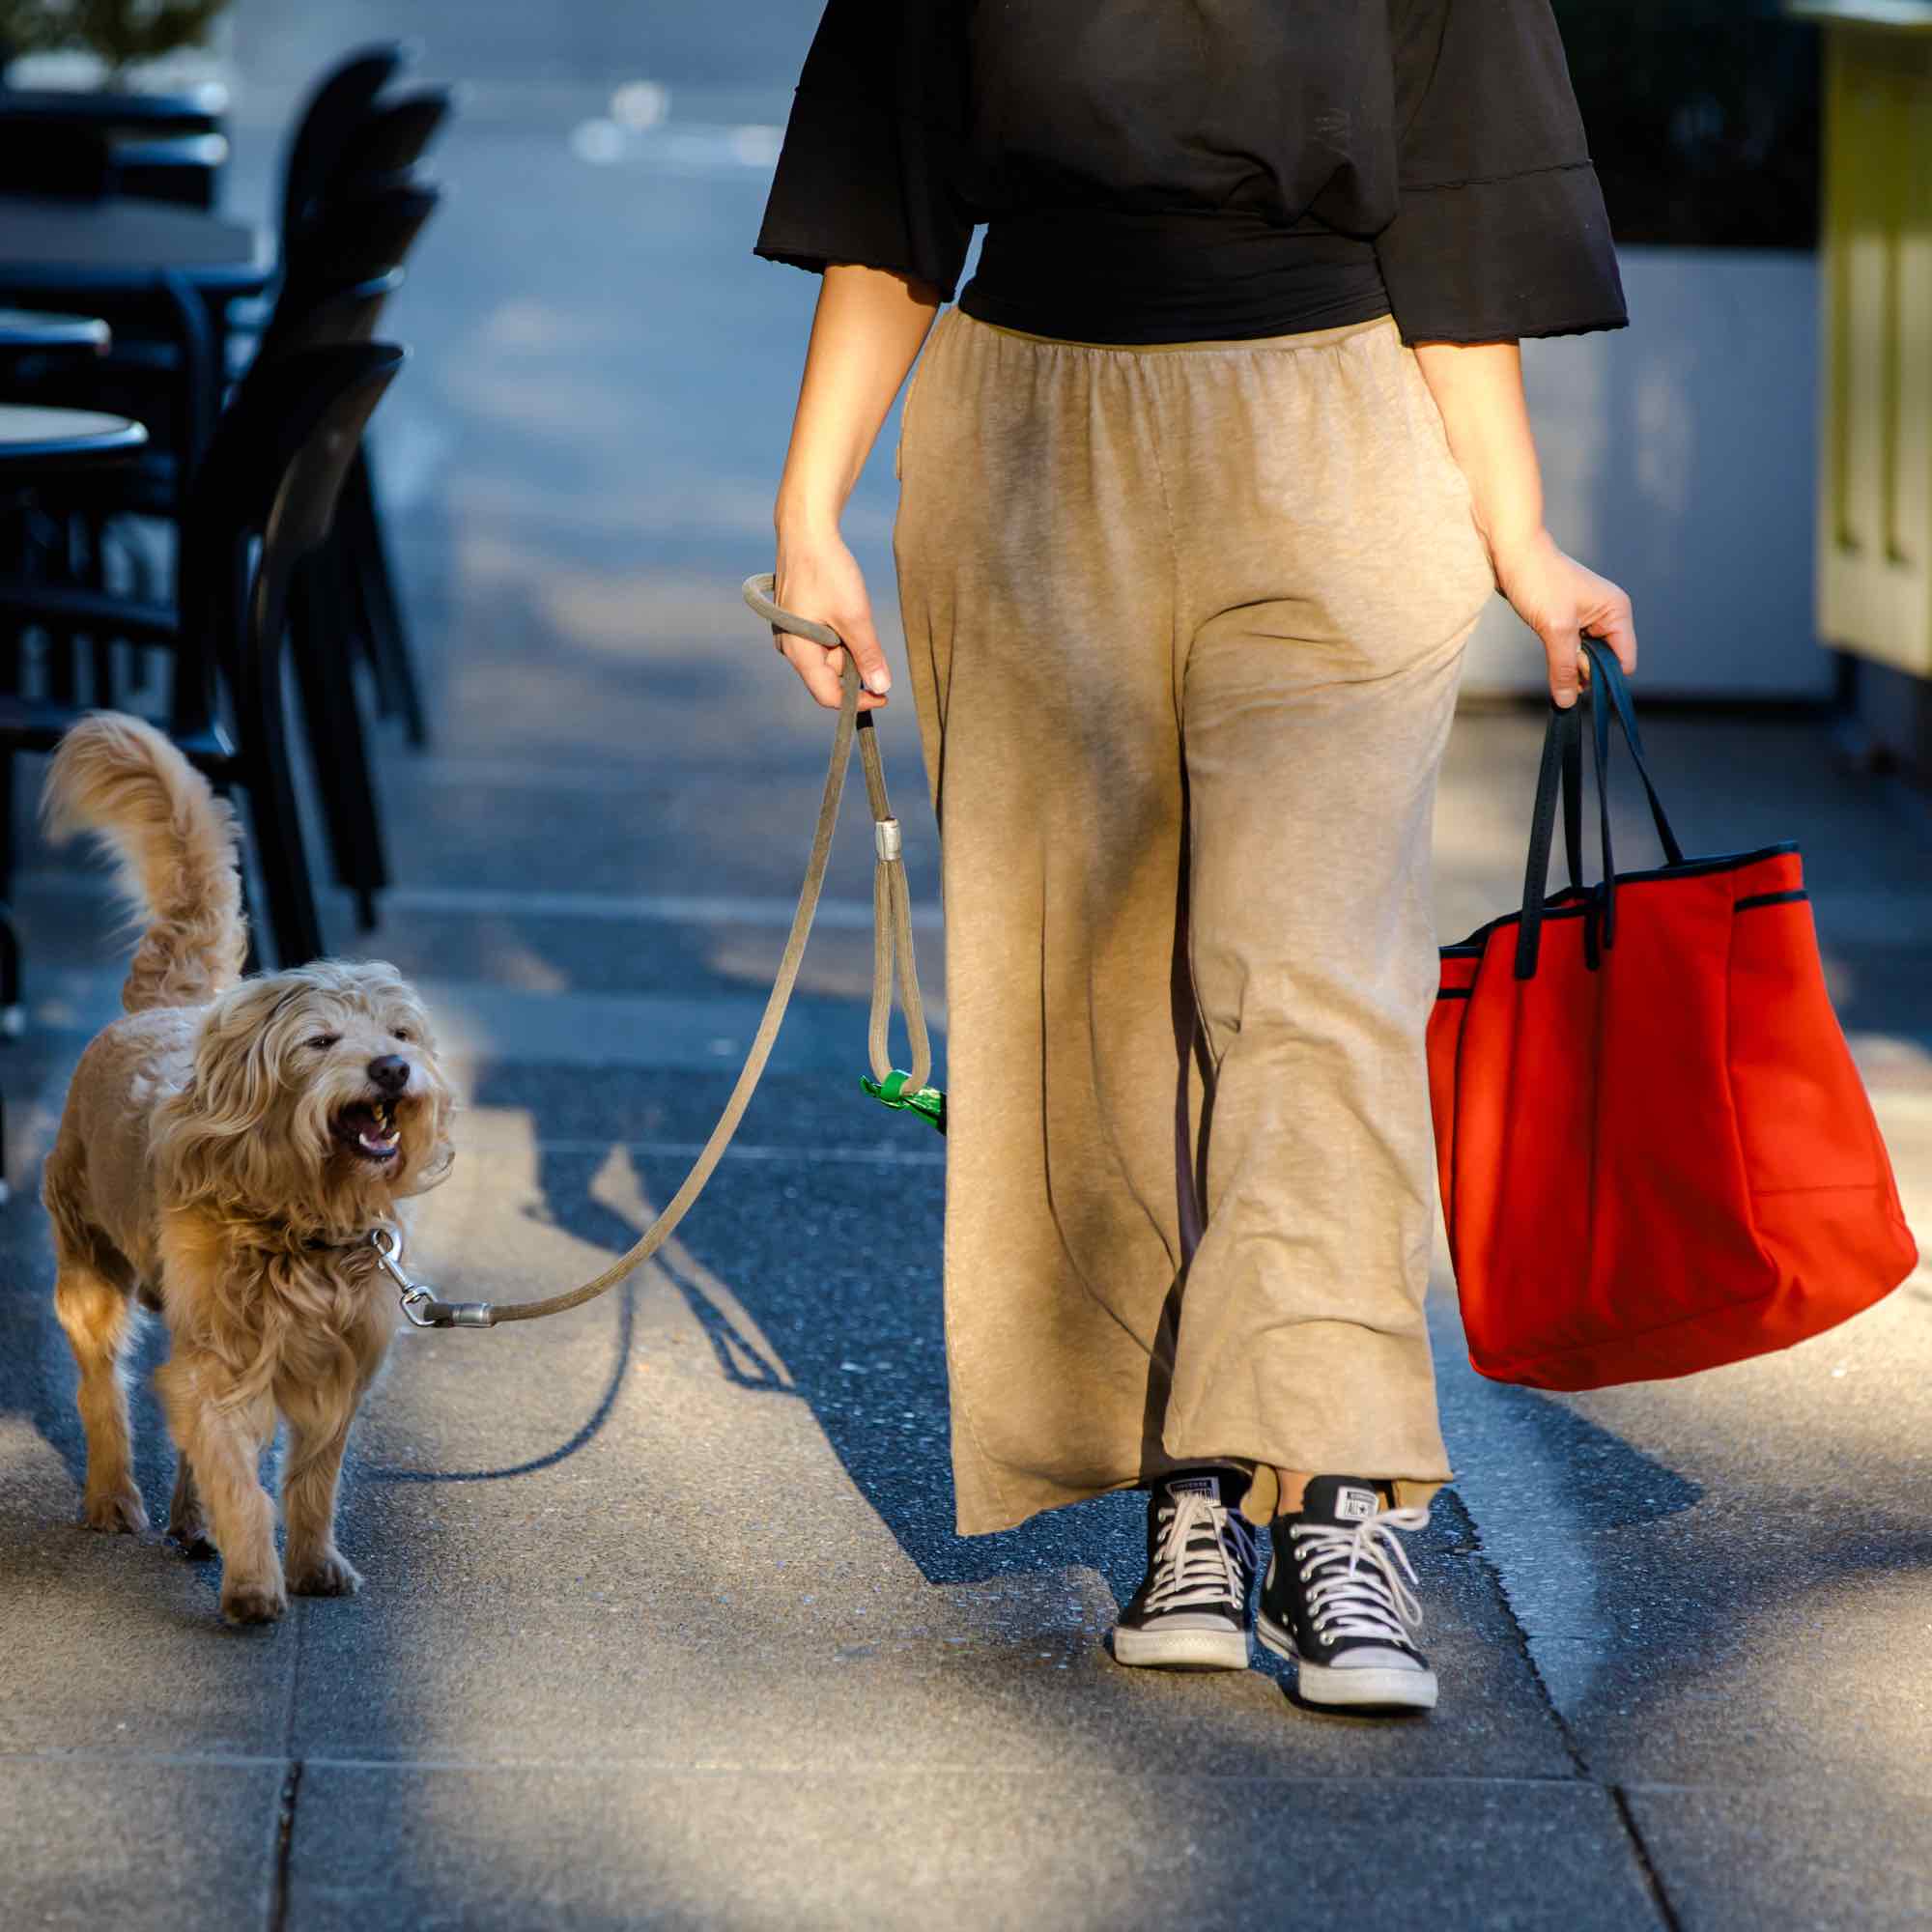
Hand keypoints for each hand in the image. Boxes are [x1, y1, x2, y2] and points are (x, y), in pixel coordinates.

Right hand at [770, 527, 892, 712]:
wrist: (807, 530)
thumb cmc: (827, 570)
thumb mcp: (855, 616)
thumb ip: (868, 655)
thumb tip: (882, 687)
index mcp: (798, 651)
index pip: (828, 695)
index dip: (858, 701)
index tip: (885, 695)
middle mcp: (790, 647)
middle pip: (828, 676)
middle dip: (854, 668)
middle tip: (873, 643)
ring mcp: (792, 632)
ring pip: (827, 656)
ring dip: (849, 648)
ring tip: (856, 616)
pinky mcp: (798, 619)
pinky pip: (822, 639)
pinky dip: (841, 634)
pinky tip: (847, 610)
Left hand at [1489, 527, 1635, 708]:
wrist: (1512, 552)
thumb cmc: (1539, 581)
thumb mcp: (1555, 629)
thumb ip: (1564, 667)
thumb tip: (1567, 702)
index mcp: (1617, 612)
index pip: (1624, 662)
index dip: (1604, 678)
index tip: (1578, 684)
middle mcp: (1608, 615)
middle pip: (1605, 662)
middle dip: (1584, 671)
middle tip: (1560, 659)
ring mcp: (1588, 617)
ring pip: (1586, 657)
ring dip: (1569, 664)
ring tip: (1552, 647)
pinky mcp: (1568, 620)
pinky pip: (1571, 648)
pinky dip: (1560, 655)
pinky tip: (1549, 648)